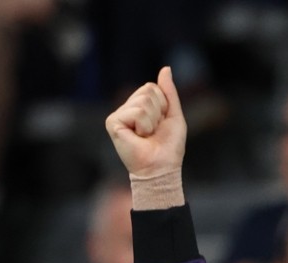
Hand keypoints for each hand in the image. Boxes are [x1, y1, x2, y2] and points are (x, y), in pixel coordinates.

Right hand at [105, 65, 186, 181]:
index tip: (161, 125)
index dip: (164, 106)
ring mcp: (119, 114)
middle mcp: (128, 107)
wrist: (162, 169)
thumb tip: (165, 68)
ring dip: (152, 121)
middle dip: (158, 113)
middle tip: (154, 132)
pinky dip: (144, 126)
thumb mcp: (174, 116)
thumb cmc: (169, 147)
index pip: (153, 87)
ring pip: (143, 101)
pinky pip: (136, 112)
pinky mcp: (113, 122)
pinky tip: (139, 137)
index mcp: (140, 105)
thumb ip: (169, 93)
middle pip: (148, 91)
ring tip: (147, 136)